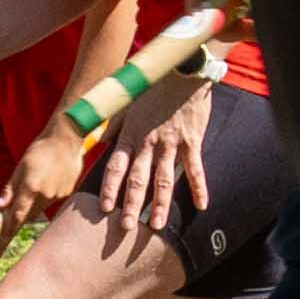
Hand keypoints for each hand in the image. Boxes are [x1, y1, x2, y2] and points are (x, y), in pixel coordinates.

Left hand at [87, 69, 216, 240]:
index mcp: (131, 134)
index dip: (110, 189)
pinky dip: (199, 188)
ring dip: (160, 205)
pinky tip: (202, 206)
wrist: (183, 70)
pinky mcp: (192, 141)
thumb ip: (114, 125)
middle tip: (126, 228)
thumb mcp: (128, 104)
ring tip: (156, 226)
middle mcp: (149, 142)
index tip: (104, 209)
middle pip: (138, 180)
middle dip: (131, 205)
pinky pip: (195, 169)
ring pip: (164, 180)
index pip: (116, 167)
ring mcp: (171, 143)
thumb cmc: (154, 87)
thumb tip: (97, 140)